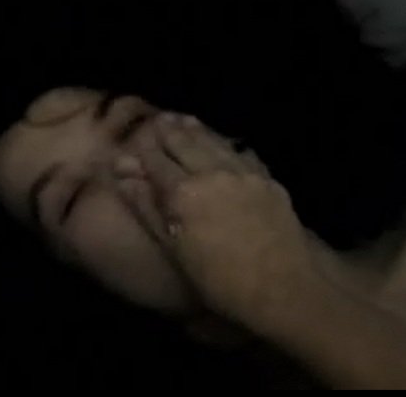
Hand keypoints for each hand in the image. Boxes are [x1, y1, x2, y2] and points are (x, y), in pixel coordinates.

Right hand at [113, 112, 322, 324]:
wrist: (283, 287)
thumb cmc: (219, 281)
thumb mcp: (174, 249)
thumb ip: (147, 207)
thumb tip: (123, 172)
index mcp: (183, 192)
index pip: (157, 160)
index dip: (145, 147)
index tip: (138, 135)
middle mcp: (212, 173)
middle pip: (186, 143)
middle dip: (170, 130)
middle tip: (160, 118)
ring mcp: (244, 173)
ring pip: (215, 142)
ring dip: (197, 130)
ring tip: (184, 120)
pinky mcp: (268, 180)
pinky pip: (242, 154)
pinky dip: (227, 145)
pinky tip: (225, 144)